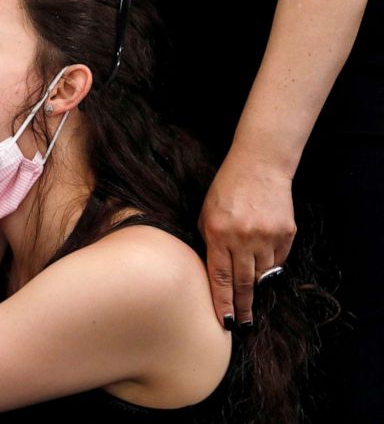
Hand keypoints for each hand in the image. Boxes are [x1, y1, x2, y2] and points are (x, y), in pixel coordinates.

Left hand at [198, 147, 295, 326]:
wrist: (259, 166)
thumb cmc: (227, 190)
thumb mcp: (206, 214)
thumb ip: (210, 243)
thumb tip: (214, 273)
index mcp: (218, 234)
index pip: (220, 277)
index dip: (223, 302)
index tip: (225, 322)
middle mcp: (243, 238)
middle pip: (243, 283)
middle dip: (243, 307)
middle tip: (244, 326)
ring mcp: (267, 236)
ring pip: (262, 274)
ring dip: (256, 286)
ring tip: (250, 298)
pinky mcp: (286, 233)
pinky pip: (277, 260)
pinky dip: (269, 266)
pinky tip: (263, 265)